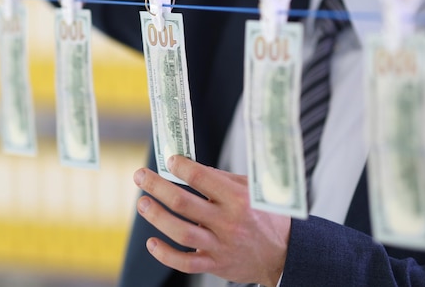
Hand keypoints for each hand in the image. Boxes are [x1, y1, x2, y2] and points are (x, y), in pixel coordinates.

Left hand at [133, 155, 289, 285]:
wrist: (285, 254)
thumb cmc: (267, 216)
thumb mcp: (253, 190)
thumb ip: (223, 179)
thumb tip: (190, 166)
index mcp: (239, 199)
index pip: (202, 178)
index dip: (181, 167)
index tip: (169, 159)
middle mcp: (228, 222)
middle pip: (183, 203)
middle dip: (157, 186)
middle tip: (140, 175)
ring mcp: (221, 246)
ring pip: (180, 232)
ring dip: (156, 216)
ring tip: (142, 203)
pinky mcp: (216, 265)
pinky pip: (185, 263)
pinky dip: (165, 255)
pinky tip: (152, 242)